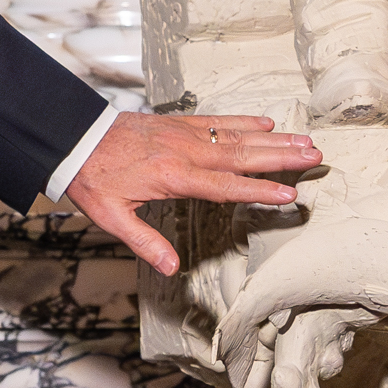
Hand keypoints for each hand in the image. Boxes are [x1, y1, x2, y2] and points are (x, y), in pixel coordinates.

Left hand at [59, 112, 320, 274]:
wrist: (73, 139)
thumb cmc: (92, 180)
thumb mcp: (112, 218)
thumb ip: (144, 242)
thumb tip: (171, 268)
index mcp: (172, 177)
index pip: (224, 186)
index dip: (258, 190)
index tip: (289, 193)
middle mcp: (183, 151)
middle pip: (240, 155)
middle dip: (280, 157)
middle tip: (314, 155)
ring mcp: (181, 133)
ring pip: (234, 135)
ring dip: (271, 138)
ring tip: (303, 139)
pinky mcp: (176, 122)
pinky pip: (215, 120)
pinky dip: (242, 120)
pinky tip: (265, 122)